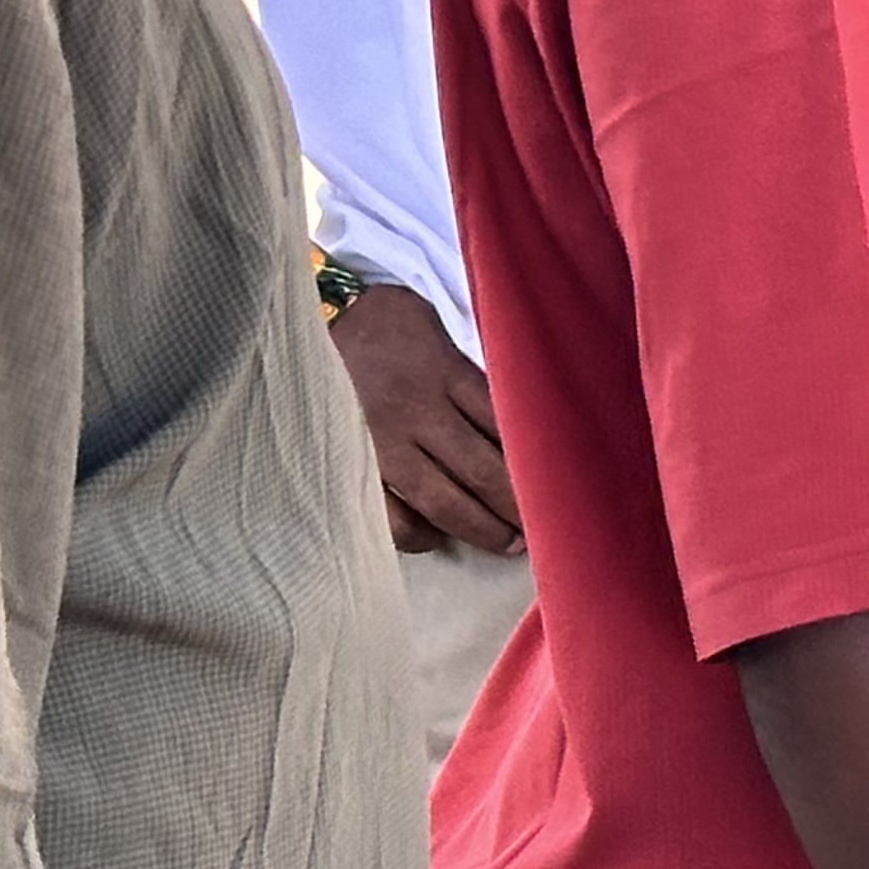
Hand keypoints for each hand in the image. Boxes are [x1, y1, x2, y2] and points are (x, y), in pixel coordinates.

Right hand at [328, 284, 522, 554]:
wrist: (307, 325)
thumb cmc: (384, 326)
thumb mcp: (434, 327)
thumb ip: (469, 366)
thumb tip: (517, 406)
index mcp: (444, 371)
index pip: (503, 422)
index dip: (535, 457)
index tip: (562, 480)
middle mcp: (417, 412)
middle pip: (482, 467)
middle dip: (517, 503)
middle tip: (548, 525)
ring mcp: (382, 444)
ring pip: (441, 499)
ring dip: (480, 526)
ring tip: (510, 543)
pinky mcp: (353, 466)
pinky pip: (388, 515)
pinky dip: (416, 534)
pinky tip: (437, 536)